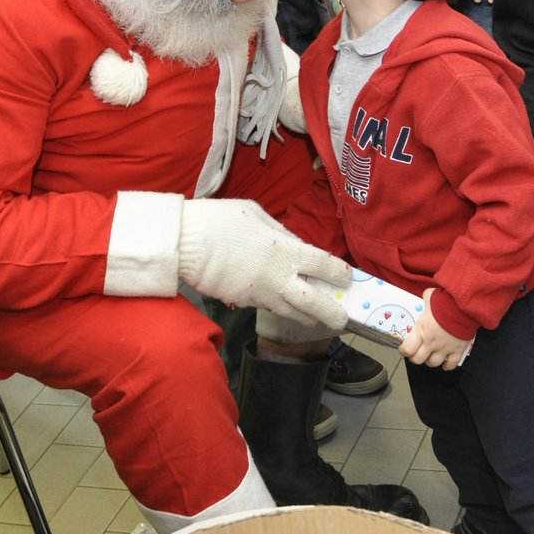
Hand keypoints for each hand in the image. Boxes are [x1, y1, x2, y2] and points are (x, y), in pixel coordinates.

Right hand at [178, 198, 350, 328]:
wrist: (186, 244)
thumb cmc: (220, 221)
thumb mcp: (257, 214)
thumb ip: (280, 232)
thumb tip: (293, 243)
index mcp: (285, 250)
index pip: (322, 265)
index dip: (338, 273)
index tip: (347, 278)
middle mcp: (278, 277)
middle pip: (313, 302)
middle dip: (331, 313)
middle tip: (342, 319)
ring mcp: (260, 294)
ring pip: (291, 312)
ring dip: (308, 316)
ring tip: (318, 319)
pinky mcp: (243, 303)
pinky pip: (268, 307)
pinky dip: (279, 308)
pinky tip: (283, 305)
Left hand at [398, 288, 469, 368]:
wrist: (465, 307)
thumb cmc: (447, 301)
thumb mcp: (431, 297)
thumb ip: (426, 299)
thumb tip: (426, 296)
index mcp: (421, 330)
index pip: (407, 349)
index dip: (404, 350)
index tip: (405, 348)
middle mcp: (431, 342)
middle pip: (418, 360)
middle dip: (416, 357)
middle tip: (417, 353)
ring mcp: (444, 348)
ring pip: (433, 363)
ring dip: (430, 361)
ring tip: (431, 356)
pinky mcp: (457, 350)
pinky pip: (451, 364)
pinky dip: (447, 366)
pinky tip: (445, 363)